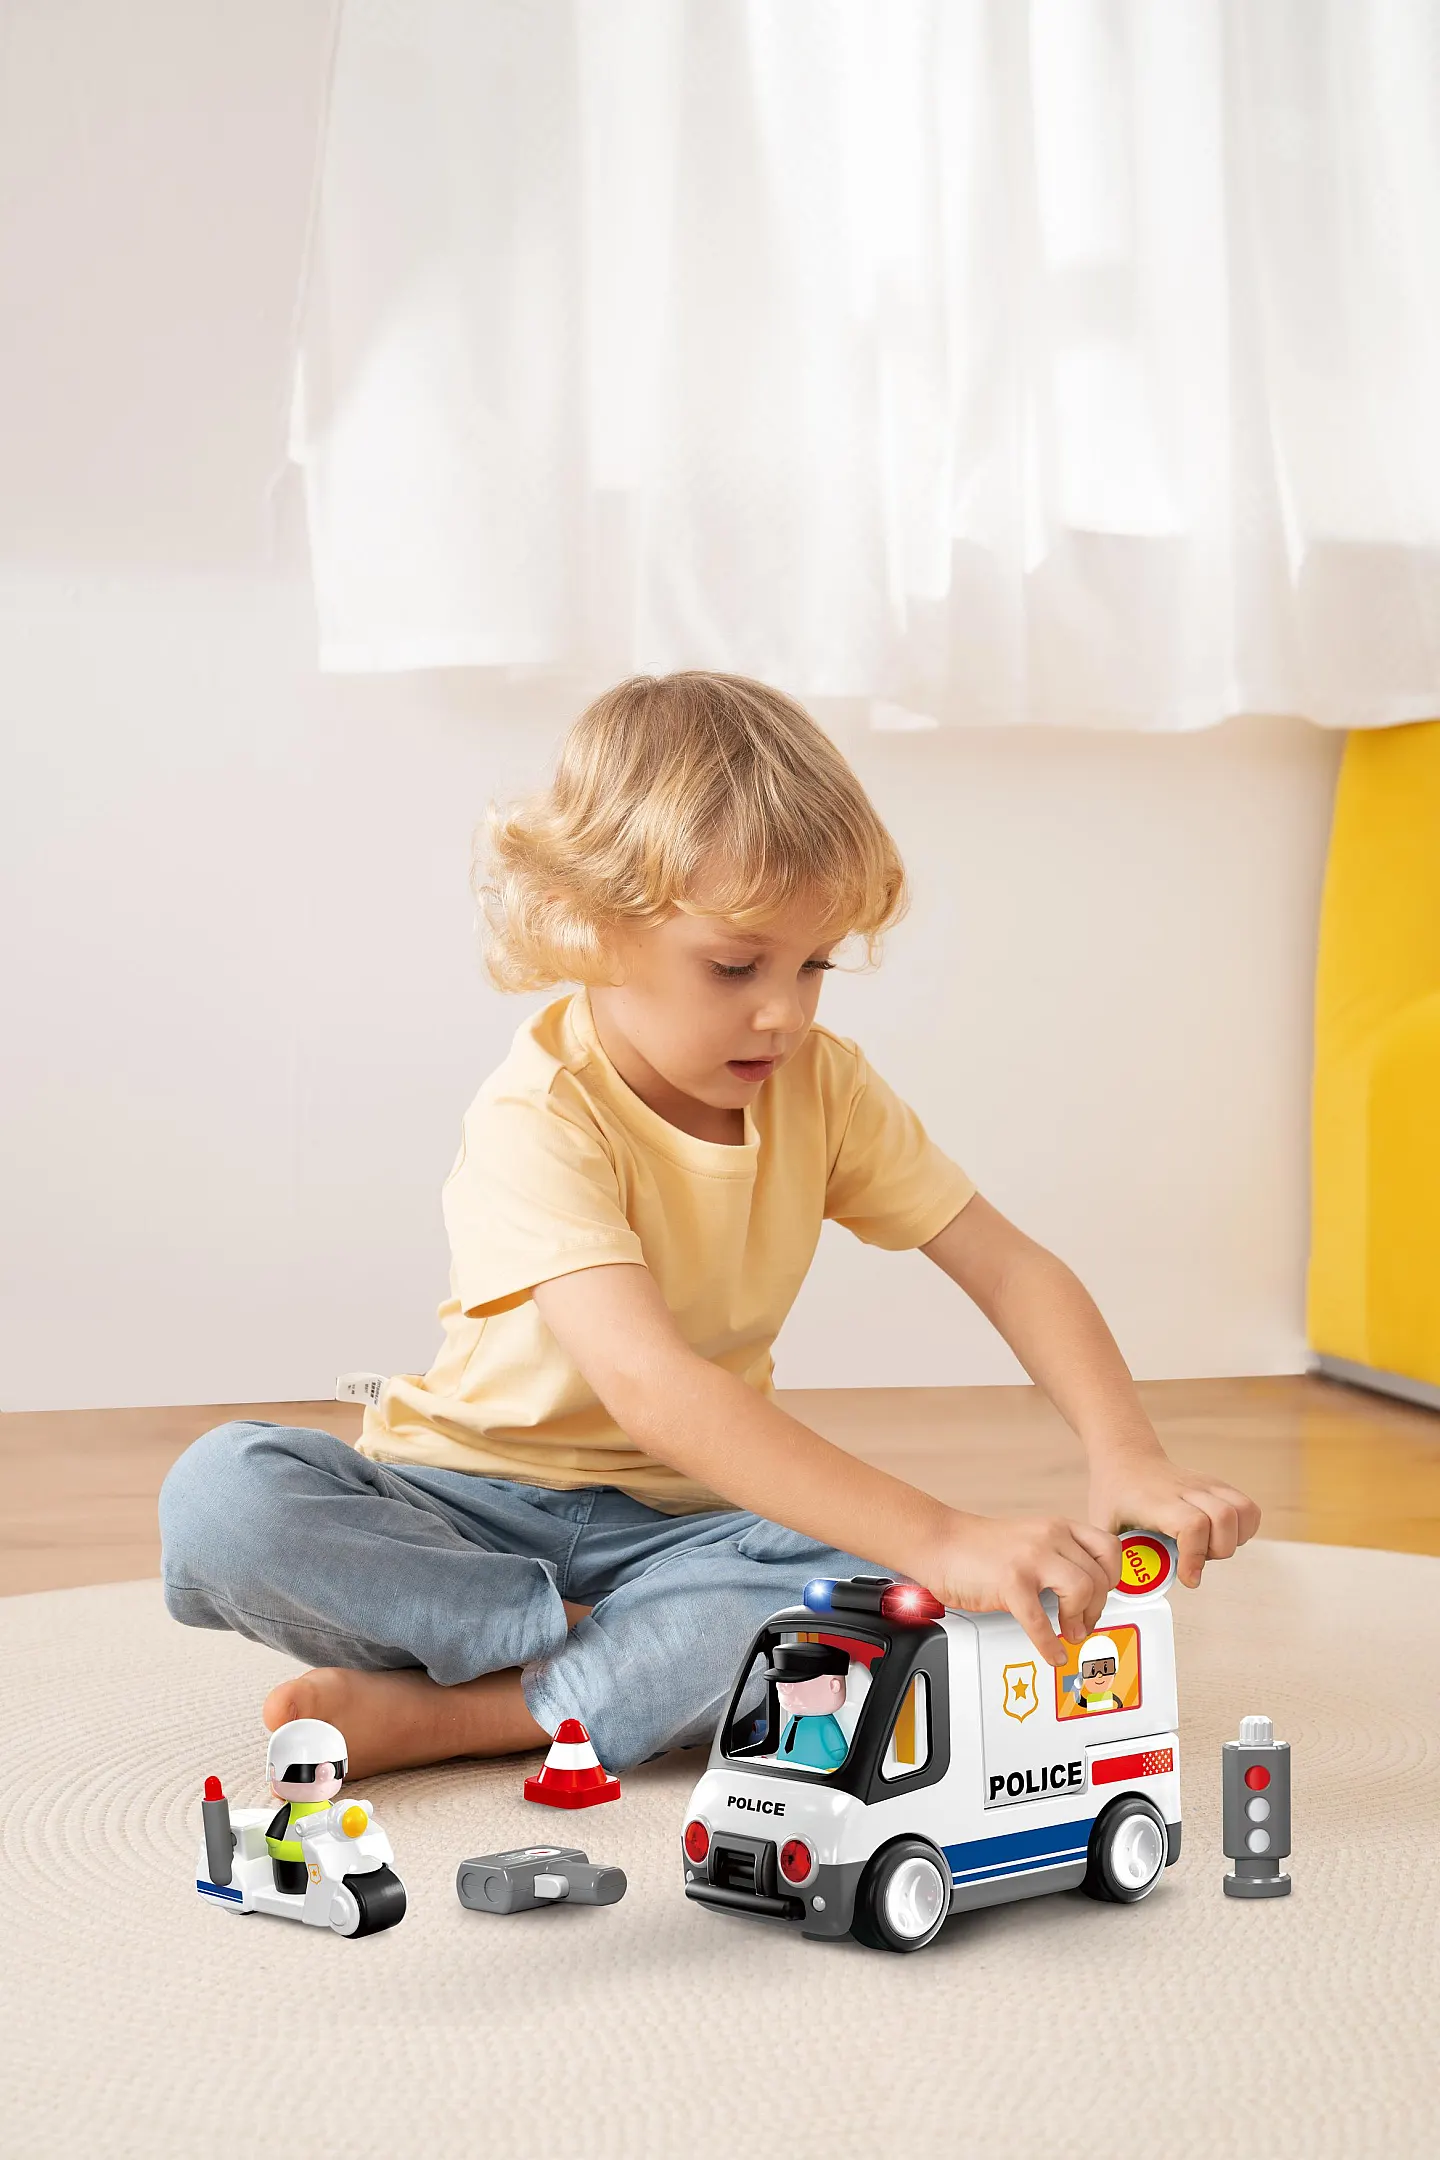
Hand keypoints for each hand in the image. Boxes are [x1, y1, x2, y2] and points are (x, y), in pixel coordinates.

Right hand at [923, 1513, 1122, 1667]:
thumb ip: (1057, 1557)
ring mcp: (1030, 1558)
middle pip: (1099, 1577)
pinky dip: (1049, 1644)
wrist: (938, 1541)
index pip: (1109, 1548)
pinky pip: (1041, 1620)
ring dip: (1080, 1620)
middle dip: (1097, 1609)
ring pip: (1082, 1590)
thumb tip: (1084, 1595)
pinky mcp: (1010, 1582)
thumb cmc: (977, 1547)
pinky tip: (1050, 1652)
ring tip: (1069, 1632)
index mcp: (1056, 1527)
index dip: (1113, 1579)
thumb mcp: (1029, 1540)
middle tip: (1083, 1624)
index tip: (1105, 1597)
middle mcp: (1049, 1537)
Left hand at [1088, 1452, 1259, 1588]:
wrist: (1126, 1458)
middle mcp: (1184, 1490)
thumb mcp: (1102, 1527)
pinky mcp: (1217, 1486)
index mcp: (1155, 1502)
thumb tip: (1122, 1593)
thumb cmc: (1114, 1494)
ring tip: (1210, 1548)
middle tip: (1197, 1560)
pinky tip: (1220, 1538)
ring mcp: (1204, 1485)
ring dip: (1234, 1540)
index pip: (1191, 1524)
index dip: (1195, 1556)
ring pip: (1243, 1509)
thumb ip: (1113, 1559)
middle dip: (1218, 1551)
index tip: (1188, 1578)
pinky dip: (1244, 1529)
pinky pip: (1247, 1508)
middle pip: (1224, 1517)